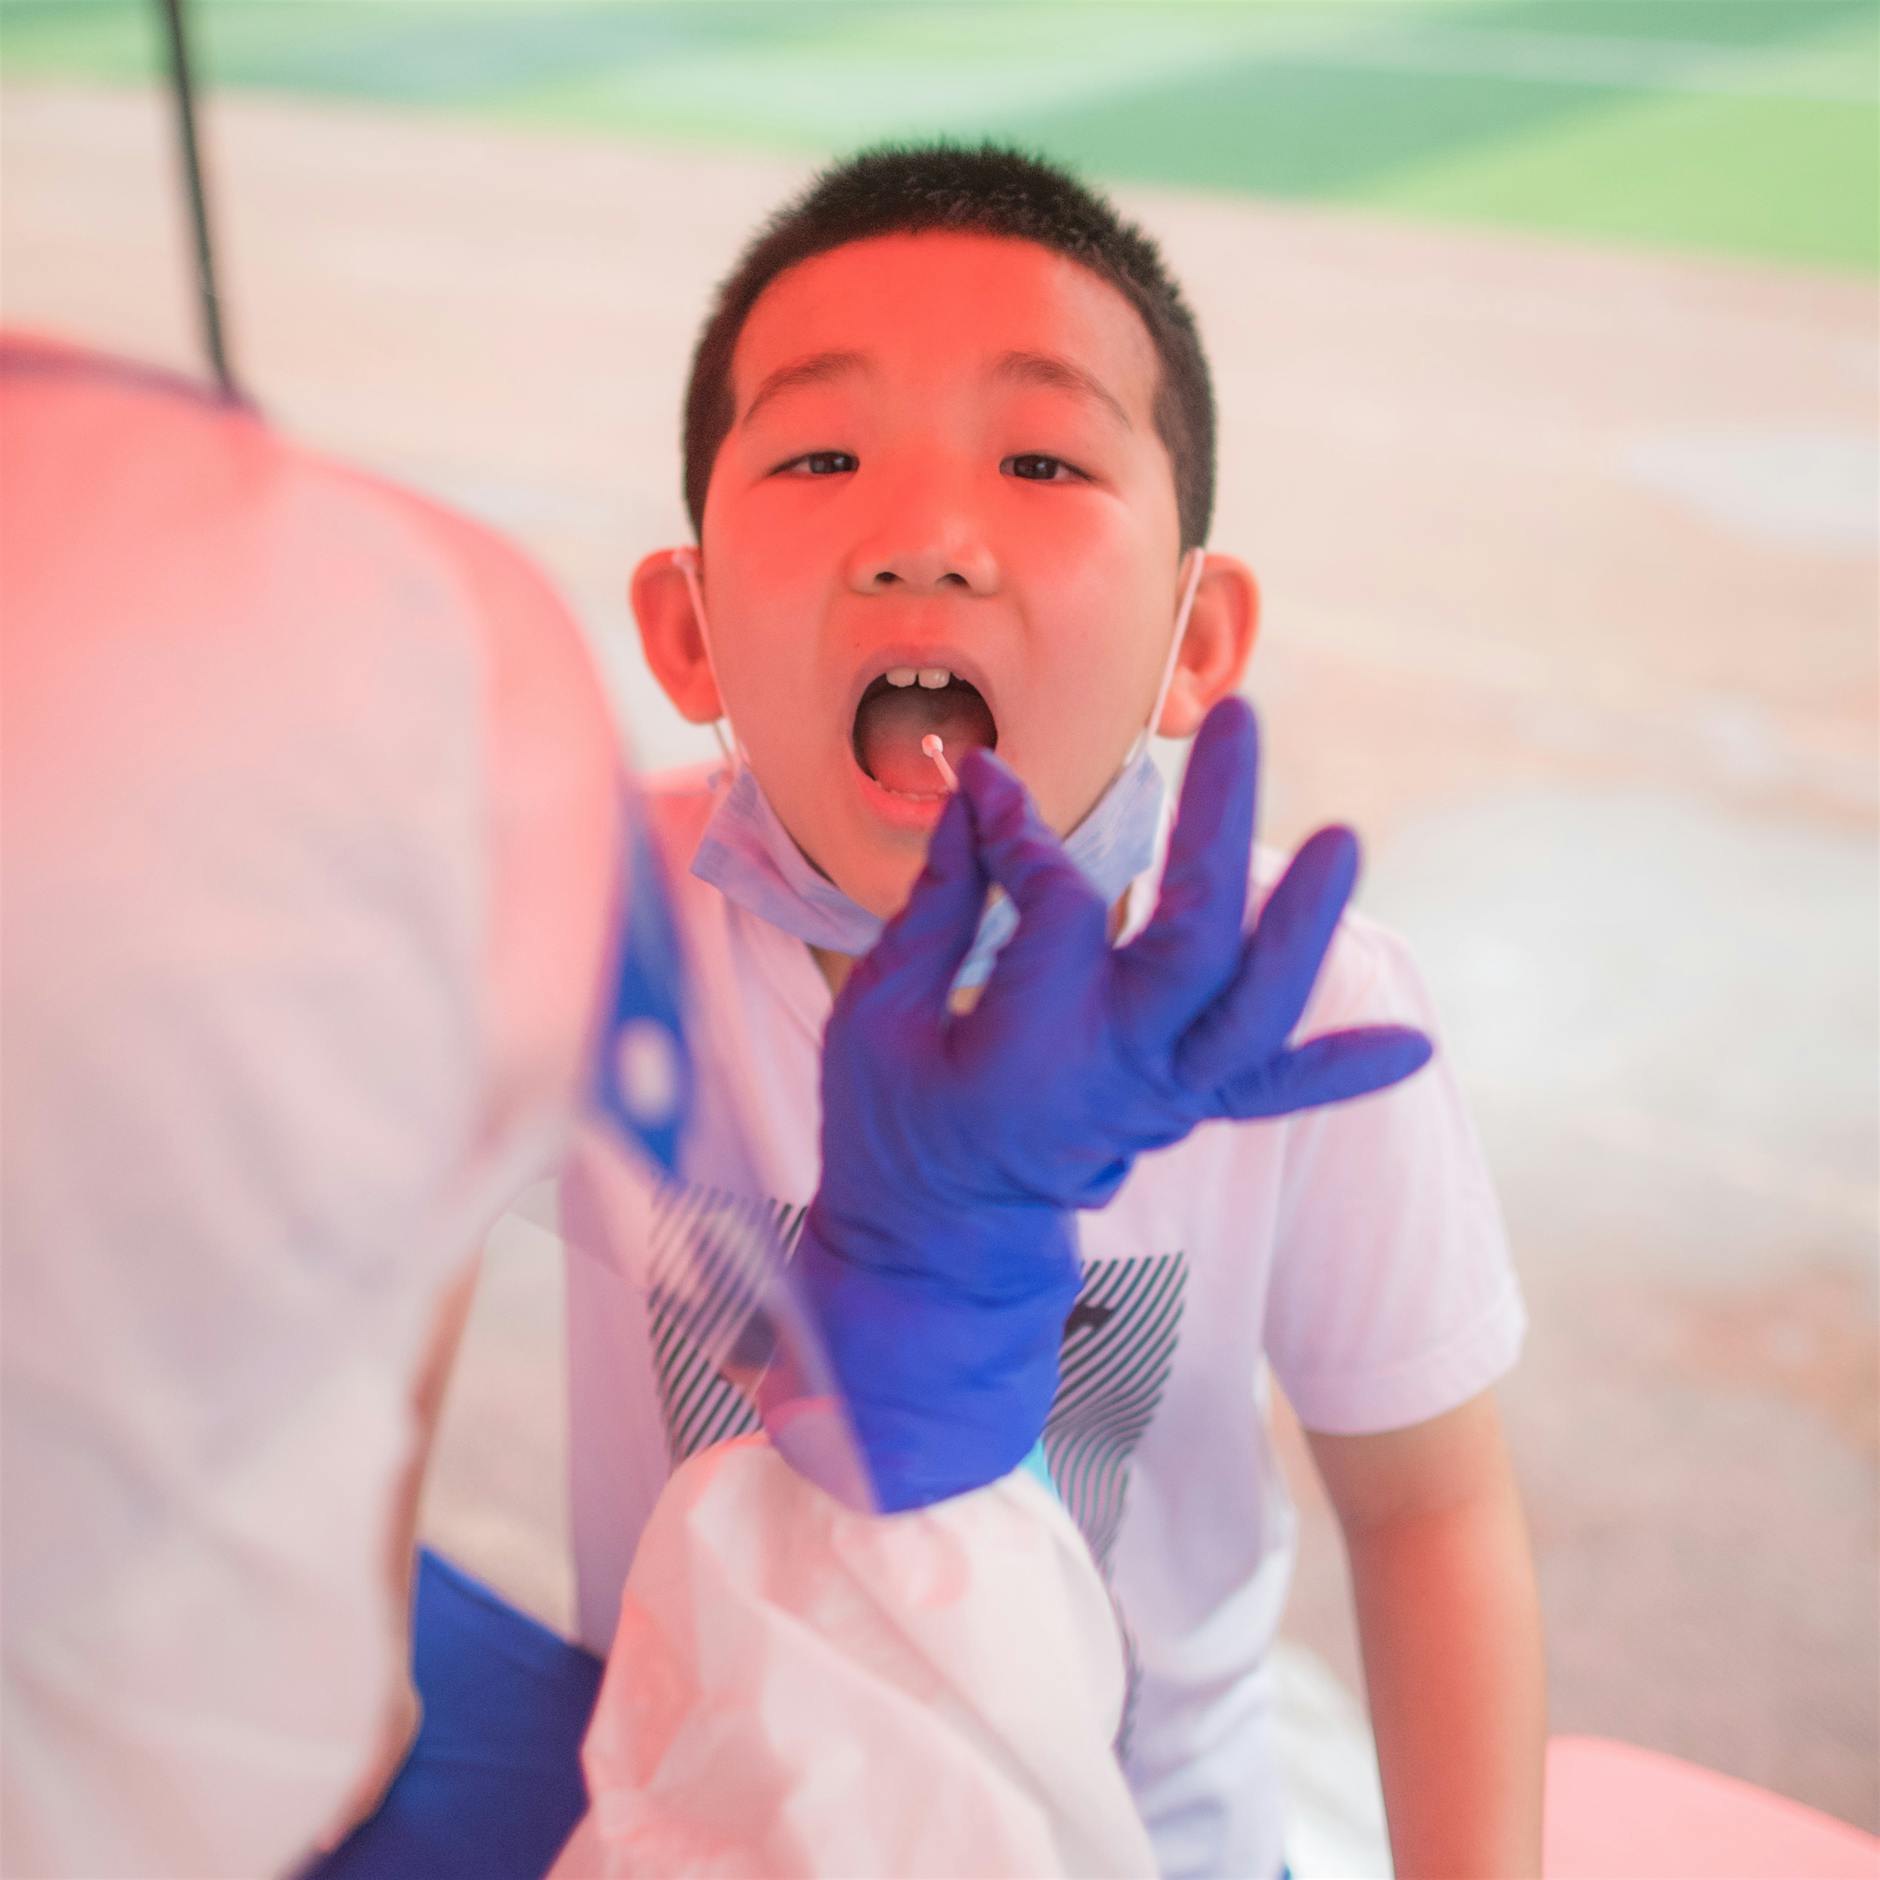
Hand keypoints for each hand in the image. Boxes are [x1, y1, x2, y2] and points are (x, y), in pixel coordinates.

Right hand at [836, 696, 1432, 1212]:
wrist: (934, 1251)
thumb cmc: (889, 1132)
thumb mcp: (877, 1018)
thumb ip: (938, 908)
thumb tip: (976, 799)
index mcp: (1034, 1048)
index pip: (1057, 900)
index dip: (1019, 828)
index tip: (983, 779)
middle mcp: (1118, 1072)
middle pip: (1197, 939)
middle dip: (1221, 820)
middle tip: (1234, 716)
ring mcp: (1160, 1097)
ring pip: (1256, 1012)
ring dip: (1303, 924)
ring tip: (1344, 838)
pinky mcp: (1180, 1112)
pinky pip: (1268, 1091)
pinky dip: (1339, 1068)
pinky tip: (1413, 1047)